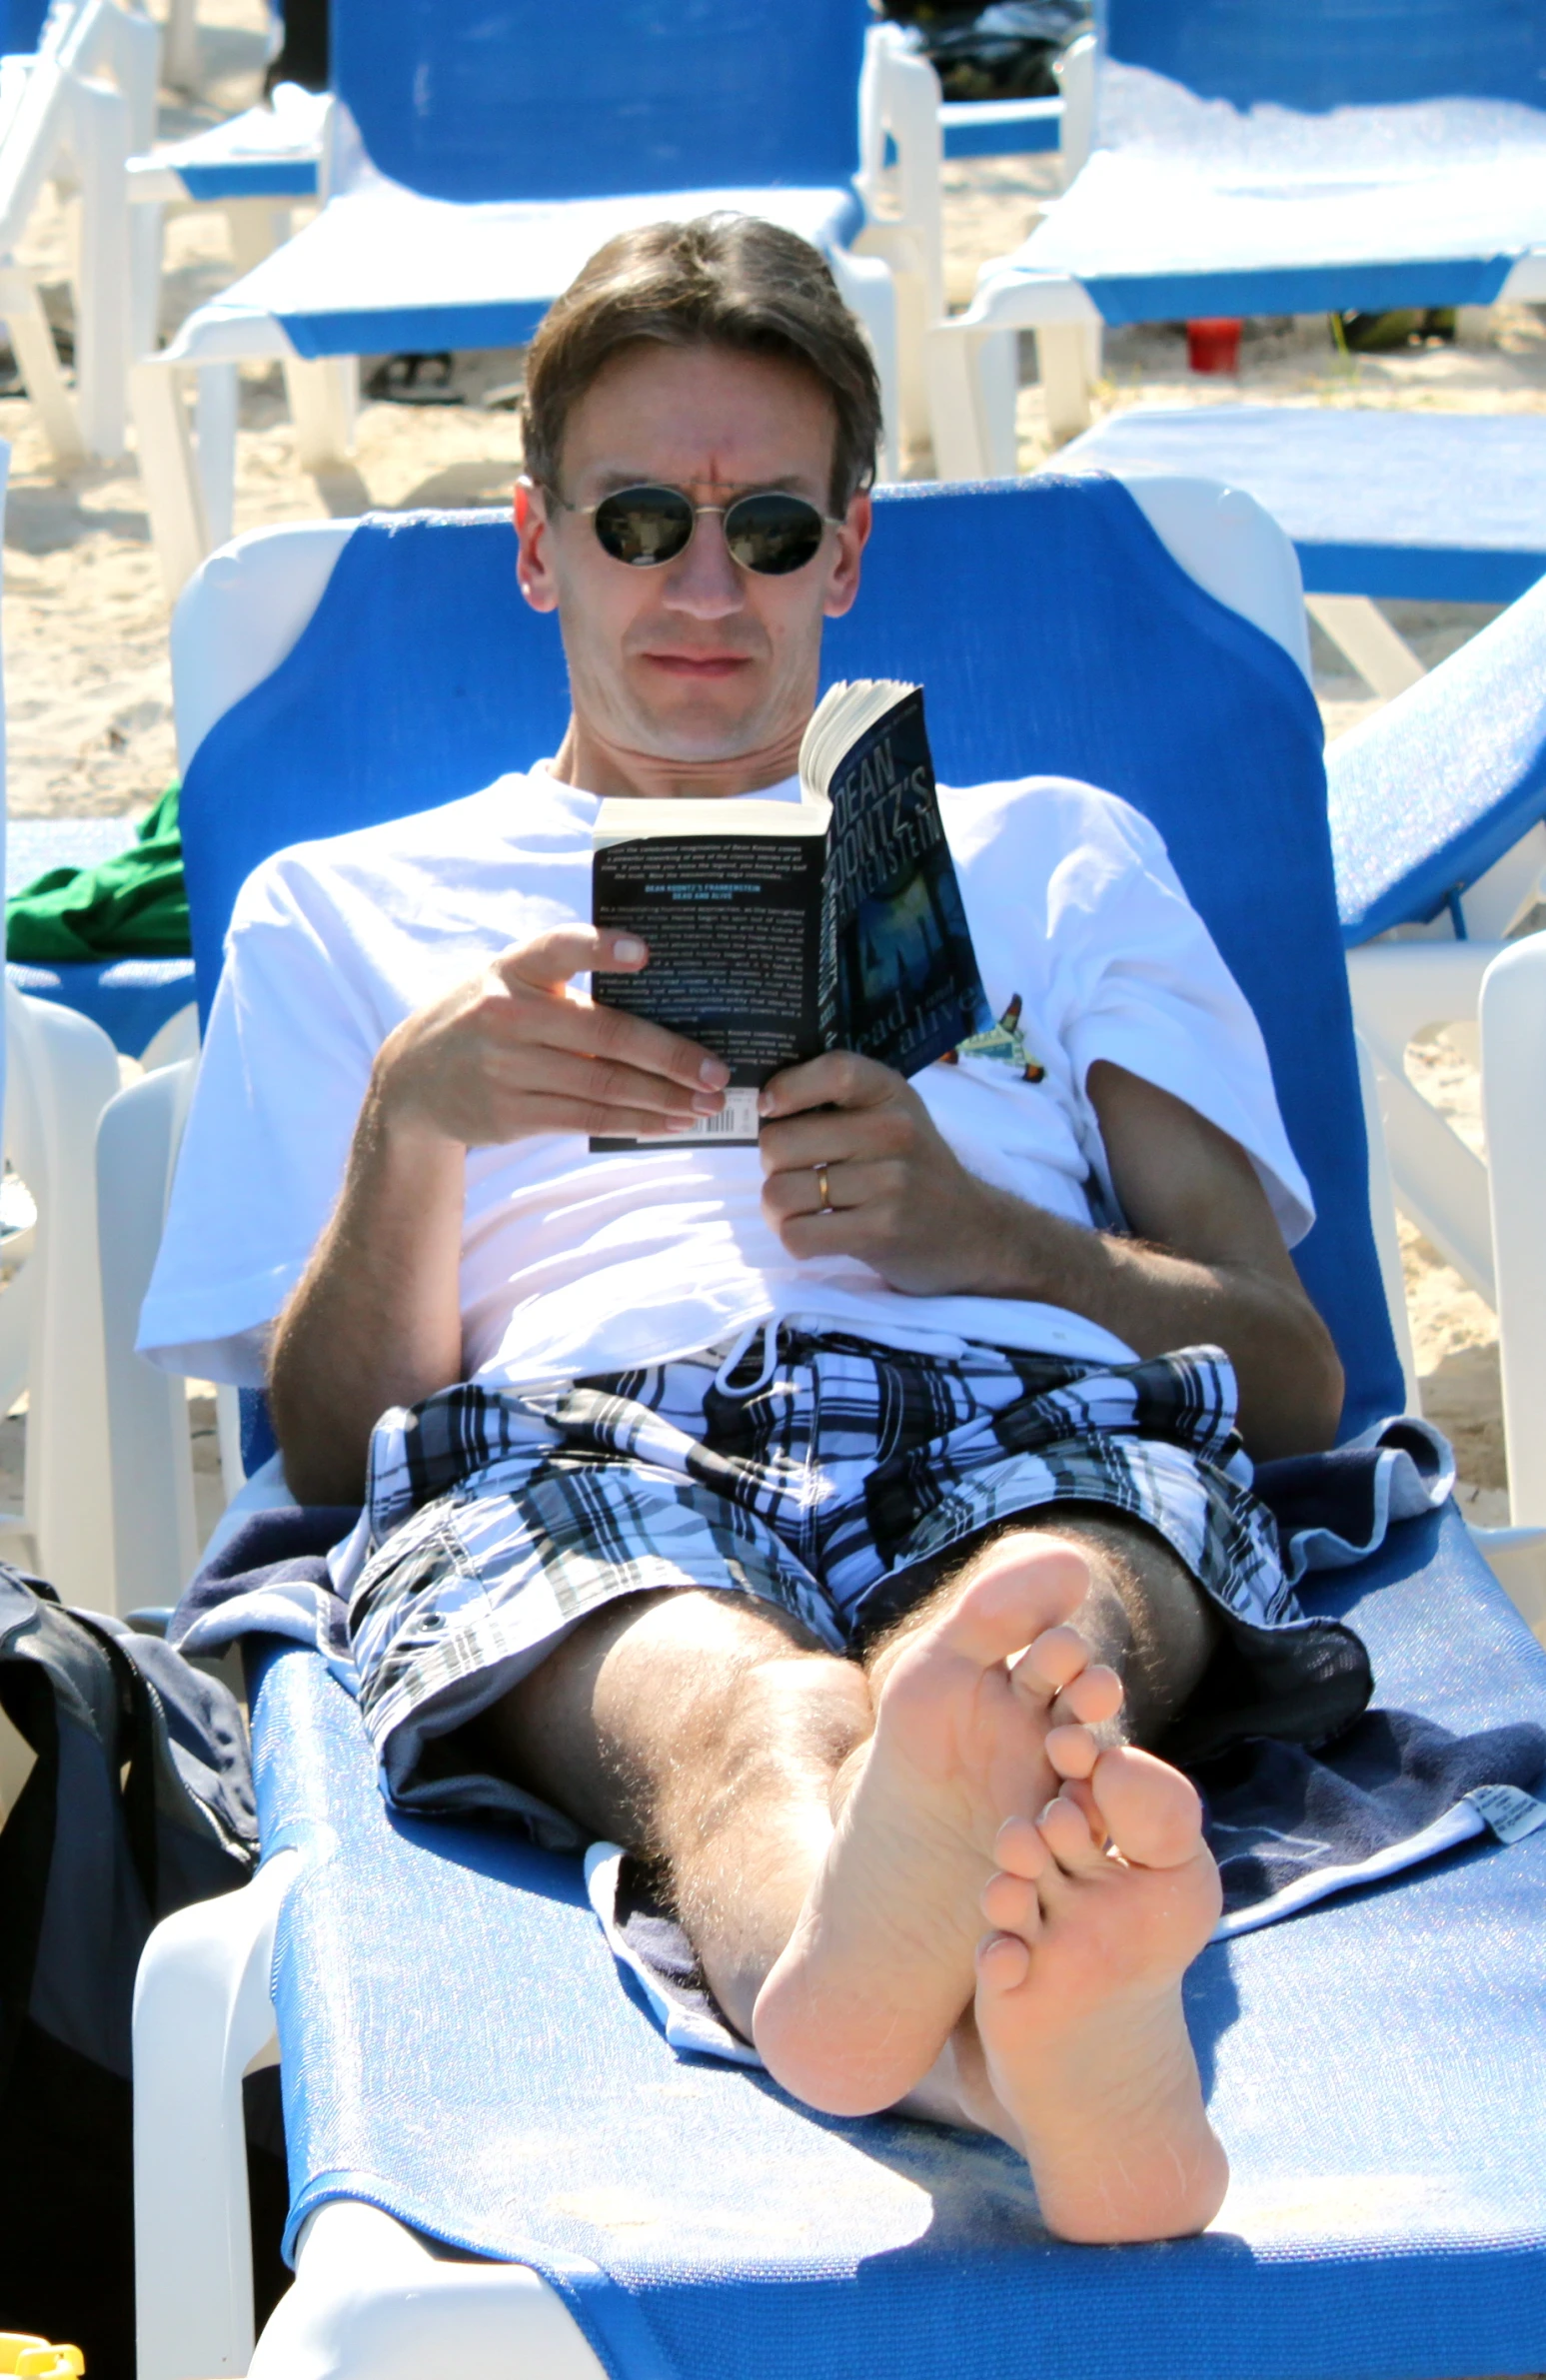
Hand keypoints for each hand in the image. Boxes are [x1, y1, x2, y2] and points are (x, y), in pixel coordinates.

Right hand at [372, 927, 729, 1147]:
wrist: (412, 1079)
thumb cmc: (486, 1016)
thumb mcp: (508, 981)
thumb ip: (563, 981)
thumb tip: (659, 994)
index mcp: (514, 968)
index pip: (559, 948)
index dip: (601, 948)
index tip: (644, 953)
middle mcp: (508, 1015)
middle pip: (604, 1035)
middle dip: (670, 1057)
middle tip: (718, 1073)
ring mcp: (507, 1069)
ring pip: (602, 1085)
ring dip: (662, 1099)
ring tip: (706, 1105)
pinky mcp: (510, 1114)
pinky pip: (586, 1118)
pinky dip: (633, 1122)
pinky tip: (668, 1123)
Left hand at [757, 1050, 1011, 1294]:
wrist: (973, 1233)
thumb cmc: (914, 1171)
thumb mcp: (893, 1117)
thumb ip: (839, 1103)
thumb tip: (759, 1106)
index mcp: (891, 1093)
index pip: (833, 1071)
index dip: (787, 1088)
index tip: (770, 1109)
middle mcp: (893, 1131)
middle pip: (780, 1143)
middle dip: (773, 1166)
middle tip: (798, 1175)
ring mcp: (890, 1182)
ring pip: (780, 1193)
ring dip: (779, 1209)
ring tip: (804, 1210)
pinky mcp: (881, 1230)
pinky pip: (798, 1235)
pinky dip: (794, 1239)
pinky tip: (816, 1235)